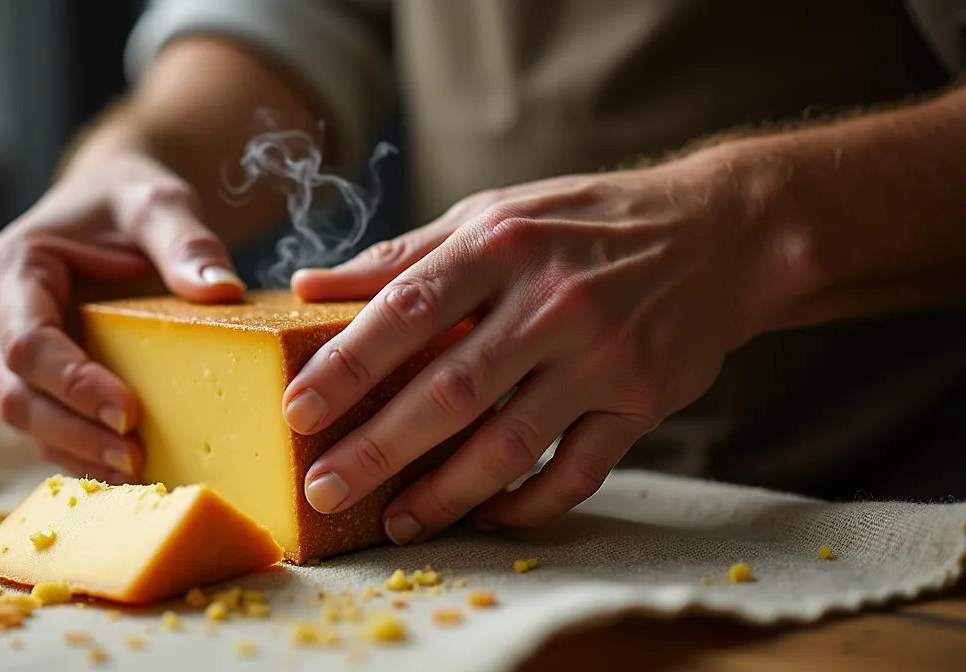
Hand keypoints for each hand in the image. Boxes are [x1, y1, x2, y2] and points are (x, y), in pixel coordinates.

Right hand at [0, 134, 245, 480]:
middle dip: (75, 432)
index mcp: (12, 267)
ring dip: (78, 452)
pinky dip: (83, 451)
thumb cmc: (130, 199)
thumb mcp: (160, 204)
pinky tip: (131, 470)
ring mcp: (4, 349)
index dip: (74, 385)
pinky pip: (47, 424)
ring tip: (140, 473)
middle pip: (17, 393)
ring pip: (27, 419)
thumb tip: (222, 290)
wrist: (114, 203)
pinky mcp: (29, 376)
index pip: (29, 344)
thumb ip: (185, 242)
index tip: (129, 413)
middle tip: (138, 458)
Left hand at [284, 151, 769, 542]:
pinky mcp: (641, 402)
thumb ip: (402, 254)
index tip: (295, 411)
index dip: (346, 366)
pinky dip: (530, 504)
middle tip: (321, 487)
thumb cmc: (582, 223)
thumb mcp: (493, 215)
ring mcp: (601, 357)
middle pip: (450, 390)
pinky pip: (578, 471)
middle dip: (378, 448)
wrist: (719, 232)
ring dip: (445, 493)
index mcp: (500, 245)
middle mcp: (551, 302)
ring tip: (393, 521)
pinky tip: (486, 518)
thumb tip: (310, 286)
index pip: (406, 311)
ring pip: (510, 443)